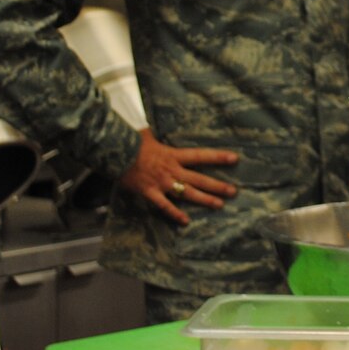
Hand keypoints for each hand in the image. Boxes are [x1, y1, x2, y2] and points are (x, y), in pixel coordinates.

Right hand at [118, 129, 238, 226]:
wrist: (114, 152)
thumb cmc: (129, 141)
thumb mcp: (146, 134)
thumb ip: (153, 135)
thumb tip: (149, 128)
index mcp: (173, 154)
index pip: (201, 155)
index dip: (218, 157)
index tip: (234, 159)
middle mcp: (171, 170)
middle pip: (199, 179)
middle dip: (218, 185)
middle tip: (234, 191)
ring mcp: (162, 182)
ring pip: (188, 193)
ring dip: (204, 199)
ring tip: (219, 205)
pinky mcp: (150, 192)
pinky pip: (165, 206)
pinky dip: (175, 214)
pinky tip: (186, 221)